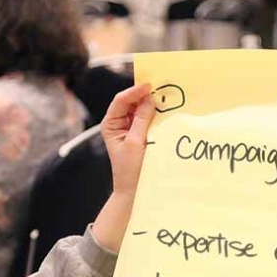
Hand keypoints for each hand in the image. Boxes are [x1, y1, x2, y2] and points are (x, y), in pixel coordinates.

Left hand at [89, 84, 154, 253]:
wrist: (134, 190)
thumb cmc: (130, 170)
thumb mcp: (135, 142)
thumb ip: (141, 119)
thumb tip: (149, 98)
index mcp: (111, 125)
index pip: (120, 101)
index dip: (134, 91)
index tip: (148, 86)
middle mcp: (119, 123)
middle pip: (131, 101)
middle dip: (144, 94)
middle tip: (160, 86)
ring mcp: (131, 127)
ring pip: (141, 108)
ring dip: (152, 102)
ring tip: (165, 96)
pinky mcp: (142, 133)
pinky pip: (149, 118)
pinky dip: (157, 112)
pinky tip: (166, 109)